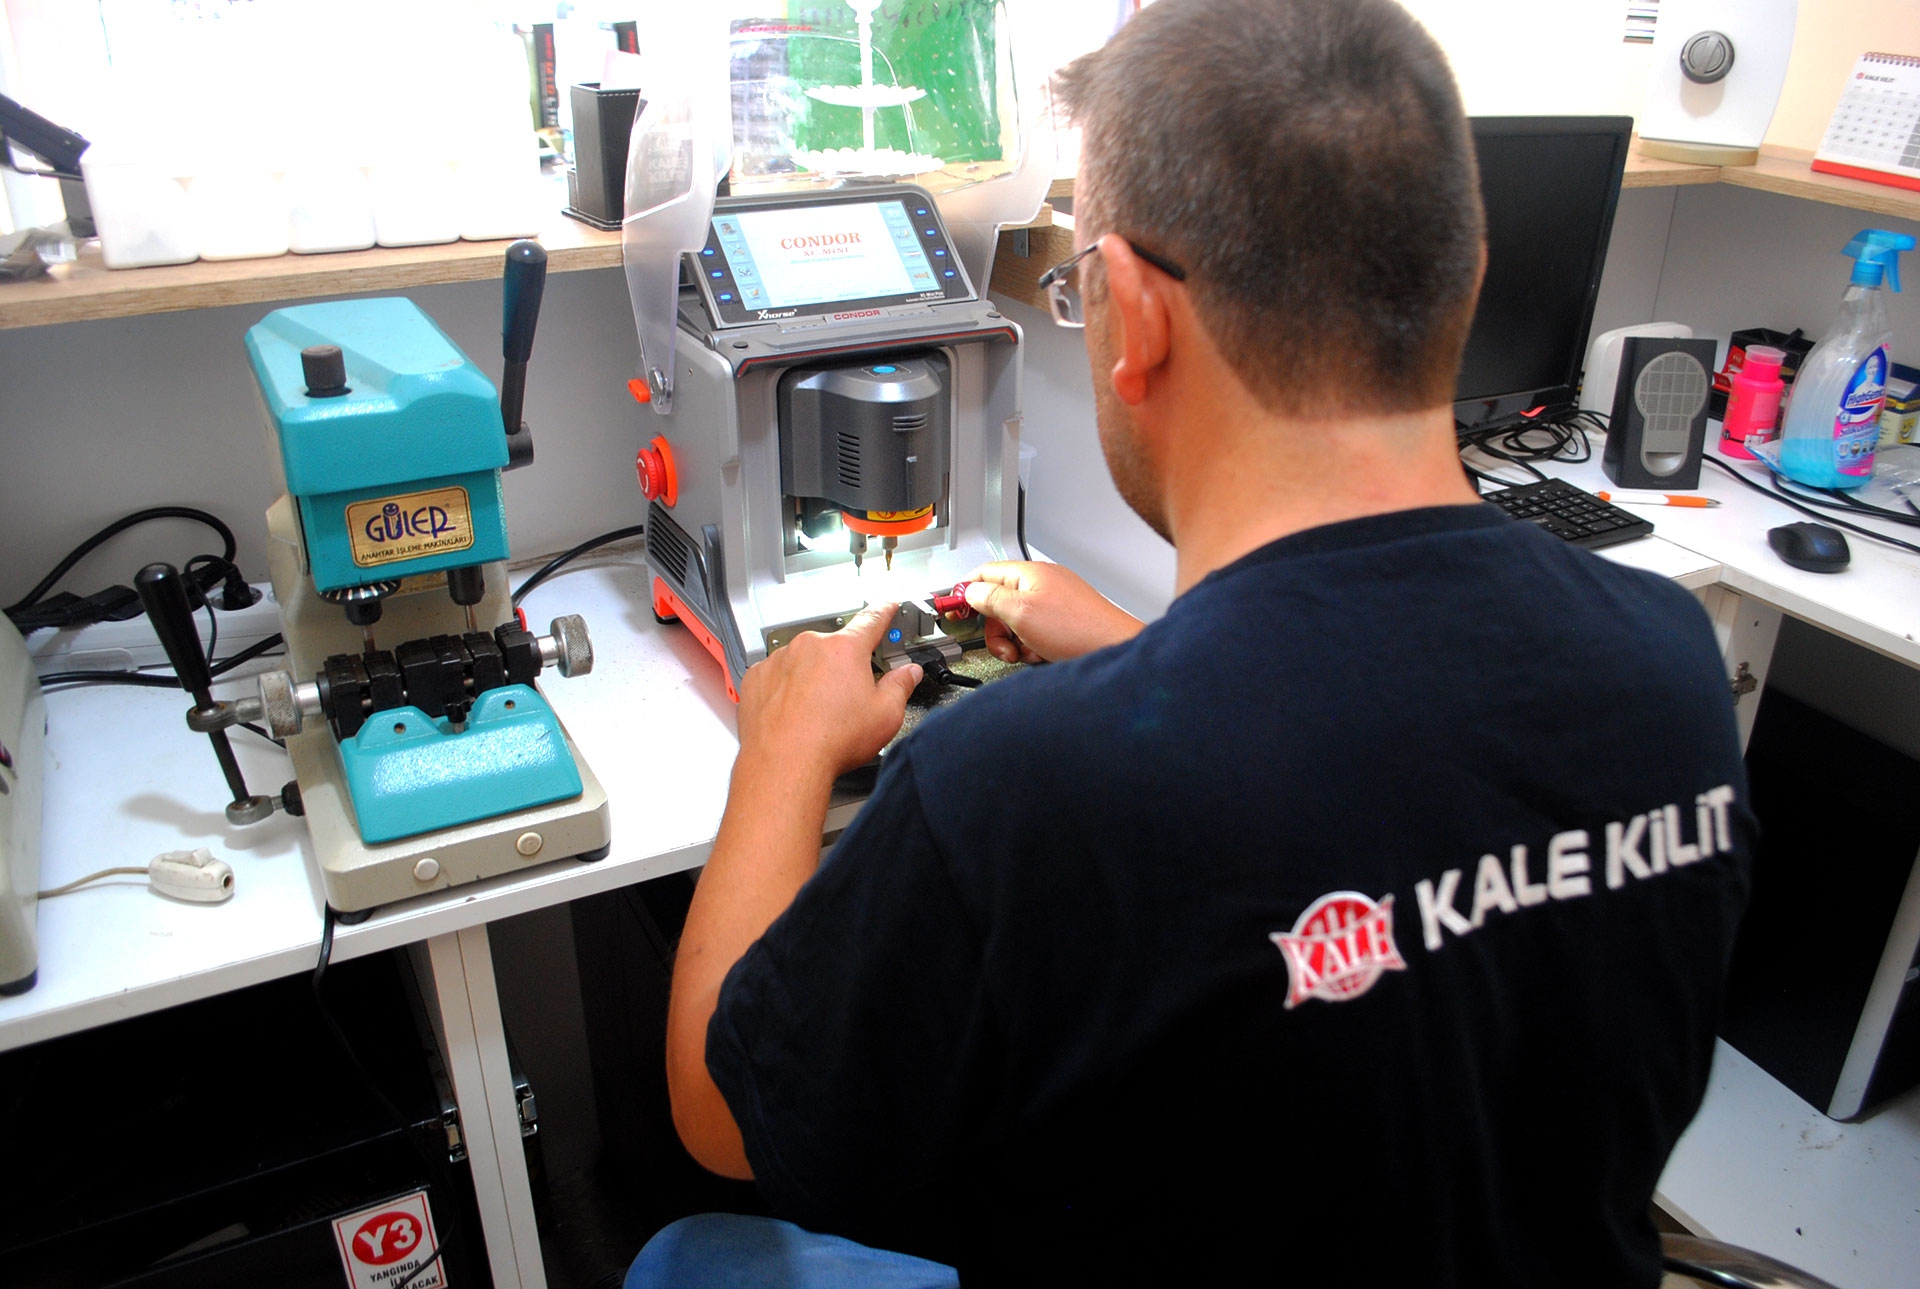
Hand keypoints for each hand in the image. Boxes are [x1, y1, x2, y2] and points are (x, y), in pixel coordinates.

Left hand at [735, 603, 922, 779]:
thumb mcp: (885, 715)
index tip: (886, 607)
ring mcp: (780, 660)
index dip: (883, 612)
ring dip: (811, 679)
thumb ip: (900, 686)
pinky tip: (794, 714)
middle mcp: (810, 646)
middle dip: (842, 669)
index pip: (871, 620)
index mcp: (845, 649)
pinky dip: (785, 690)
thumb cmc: (831, 741)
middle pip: (834, 649)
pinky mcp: (757, 678)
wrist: (785, 763)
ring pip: (803, 662)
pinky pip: (776, 676)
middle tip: (846, 700)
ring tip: (816, 714)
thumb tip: (908, 674)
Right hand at [962, 562, 1144, 662]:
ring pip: (1015, 621)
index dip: (963, 590)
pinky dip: (1032, 646)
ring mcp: (1053, 603)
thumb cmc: (1078, 629)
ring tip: (1026, 652)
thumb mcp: (1021, 612)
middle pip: (998, 602)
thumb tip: (970, 591)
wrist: (1115, 649)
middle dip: (995, 628)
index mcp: (1029, 573)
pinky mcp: (1063, 623)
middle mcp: (1041, 584)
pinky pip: (1033, 633)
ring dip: (1013, 641)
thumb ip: (990, 598)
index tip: (950, 608)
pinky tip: (1042, 654)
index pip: (983, 572)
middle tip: (1002, 645)